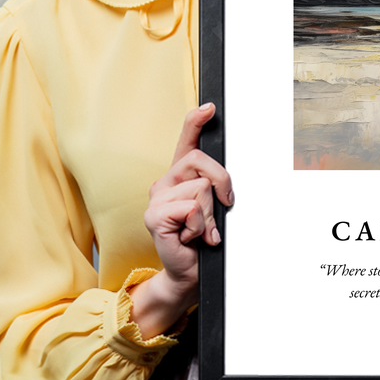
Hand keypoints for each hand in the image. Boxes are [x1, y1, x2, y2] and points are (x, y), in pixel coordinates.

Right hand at [129, 103, 233, 337]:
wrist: (189, 272)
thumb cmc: (203, 240)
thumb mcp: (214, 208)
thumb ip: (215, 187)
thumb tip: (225, 180)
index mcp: (180, 177)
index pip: (186, 142)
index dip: (196, 122)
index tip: (210, 107)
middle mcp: (165, 182)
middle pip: (201, 161)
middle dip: (222, 183)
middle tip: (223, 207)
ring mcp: (156, 199)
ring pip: (201, 188)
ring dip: (210, 214)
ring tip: (202, 230)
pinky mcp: (154, 216)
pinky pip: (191, 208)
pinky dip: (200, 226)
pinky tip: (191, 238)